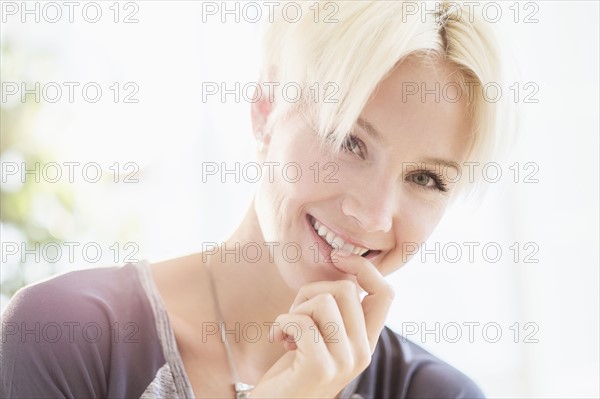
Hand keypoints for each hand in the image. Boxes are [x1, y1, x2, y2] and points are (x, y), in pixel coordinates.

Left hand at [251, 249, 394, 397]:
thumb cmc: (292, 370)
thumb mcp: (322, 338)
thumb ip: (336, 313)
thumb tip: (343, 269)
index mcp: (366, 342)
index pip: (385, 293)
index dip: (363, 267)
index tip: (337, 257)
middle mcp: (363, 352)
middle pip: (346, 289)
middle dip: (310, 292)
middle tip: (295, 316)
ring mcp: (344, 362)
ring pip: (323, 300)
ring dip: (294, 310)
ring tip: (287, 332)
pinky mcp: (320, 367)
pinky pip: (300, 320)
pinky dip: (280, 323)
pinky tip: (277, 340)